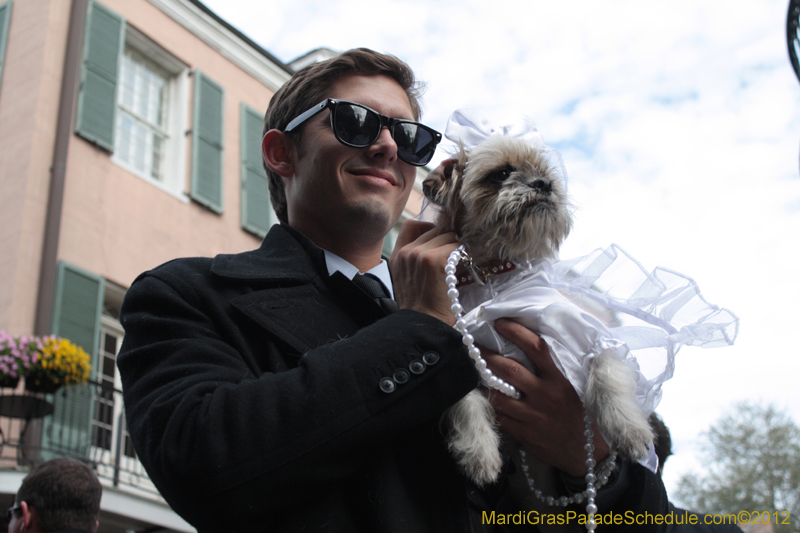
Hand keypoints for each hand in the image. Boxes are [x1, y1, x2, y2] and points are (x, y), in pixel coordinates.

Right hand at [389, 220, 459, 324]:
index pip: (411, 226)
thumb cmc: (420, 308)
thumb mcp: (406, 280)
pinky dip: (462, 253)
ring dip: (455, 246)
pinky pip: (455, 246)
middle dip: (446, 239)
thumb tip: (437, 247)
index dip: (429, 228)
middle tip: (455, 252)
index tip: (439, 239)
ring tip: (459, 260)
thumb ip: (414, 261)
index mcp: (396, 257)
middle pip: (433, 230)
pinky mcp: (435, 260)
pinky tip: (464, 264)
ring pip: (446, 235)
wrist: (422, 324)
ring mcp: (420, 254)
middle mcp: (406, 252)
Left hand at [483, 318, 609, 475]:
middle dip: (487, 355)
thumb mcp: (572, 387)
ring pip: (498, 395)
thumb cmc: (577, 414)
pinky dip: (489, 407)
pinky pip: (499, 417)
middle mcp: (545, 395)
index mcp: (558, 379)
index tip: (500, 322)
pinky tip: (482, 399)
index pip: (536, 348)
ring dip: (482, 383)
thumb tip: (531, 345)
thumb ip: (553, 369)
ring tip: (471, 373)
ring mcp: (533, 415)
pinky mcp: (524, 433)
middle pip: (509, 369)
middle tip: (473, 346)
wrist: (585, 452)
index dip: (516, 332)